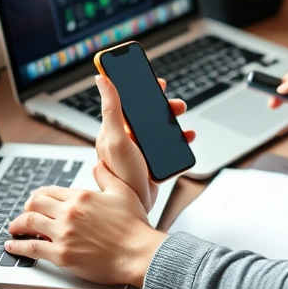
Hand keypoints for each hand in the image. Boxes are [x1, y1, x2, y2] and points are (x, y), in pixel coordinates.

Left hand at [4, 163, 166, 286]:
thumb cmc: (134, 226)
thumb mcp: (123, 192)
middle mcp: (69, 212)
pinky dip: (17, 246)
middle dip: (26, 208)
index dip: (40, 196)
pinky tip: (12, 246)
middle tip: (24, 214)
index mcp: (81, 196)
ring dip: (17, 224)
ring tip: (14, 228)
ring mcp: (63, 234)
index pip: (50, 191)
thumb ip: (107, 176)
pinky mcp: (61, 255)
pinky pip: (31, 247)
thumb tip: (97, 165)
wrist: (138, 253)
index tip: (37, 201)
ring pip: (28, 223)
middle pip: (34, 204)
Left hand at [92, 75, 194, 211]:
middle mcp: (126, 138)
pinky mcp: (153, 161)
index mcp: (113, 130)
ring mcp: (140, 150)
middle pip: (146, 113)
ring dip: (174, 123)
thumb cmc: (122, 176)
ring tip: (183, 124)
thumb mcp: (117, 139)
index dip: (138, 89)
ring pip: (159, 128)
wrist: (136, 208)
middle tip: (176, 105)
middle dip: (163, 107)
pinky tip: (186, 139)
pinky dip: (179, 140)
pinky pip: (168, 144)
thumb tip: (101, 79)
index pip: (125, 101)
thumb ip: (111, 109)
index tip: (153, 81)